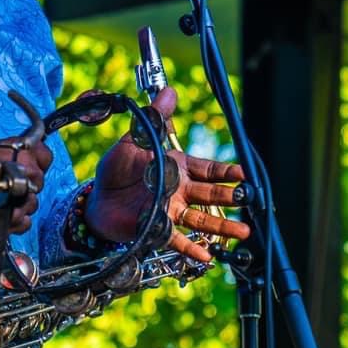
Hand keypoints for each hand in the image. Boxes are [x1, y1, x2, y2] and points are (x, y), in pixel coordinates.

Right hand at [0, 136, 53, 234]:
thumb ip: (8, 150)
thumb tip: (21, 154)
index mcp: (18, 156)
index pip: (46, 156)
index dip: (38, 160)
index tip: (30, 164)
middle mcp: (23, 177)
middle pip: (39, 181)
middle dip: (27, 182)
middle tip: (9, 183)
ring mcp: (17, 201)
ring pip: (33, 203)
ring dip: (21, 201)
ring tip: (2, 198)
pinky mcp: (8, 221)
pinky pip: (25, 222)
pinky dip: (17, 218)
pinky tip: (3, 211)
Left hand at [86, 87, 249, 262]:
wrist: (97, 198)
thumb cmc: (117, 169)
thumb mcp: (135, 139)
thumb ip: (154, 118)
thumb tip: (170, 92)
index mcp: (177, 166)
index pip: (207, 168)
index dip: (226, 171)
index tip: (244, 173)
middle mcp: (179, 190)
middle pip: (210, 194)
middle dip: (230, 196)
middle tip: (249, 199)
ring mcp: (170, 210)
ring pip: (201, 219)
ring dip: (222, 225)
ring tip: (242, 231)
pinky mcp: (157, 228)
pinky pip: (177, 239)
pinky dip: (191, 247)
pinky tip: (206, 255)